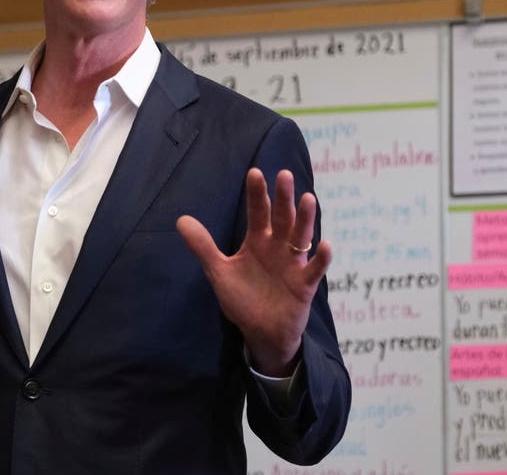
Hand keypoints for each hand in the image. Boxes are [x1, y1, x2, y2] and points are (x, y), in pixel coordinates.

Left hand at [176, 168, 331, 376]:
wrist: (261, 333)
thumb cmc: (243, 299)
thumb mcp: (219, 272)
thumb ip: (203, 246)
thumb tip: (181, 220)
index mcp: (257, 241)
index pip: (258, 212)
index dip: (257, 194)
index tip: (255, 172)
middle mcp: (277, 247)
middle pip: (281, 217)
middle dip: (283, 197)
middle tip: (284, 174)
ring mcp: (293, 264)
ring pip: (301, 237)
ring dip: (305, 219)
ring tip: (308, 199)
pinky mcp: (304, 285)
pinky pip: (315, 269)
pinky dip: (321, 258)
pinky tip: (325, 245)